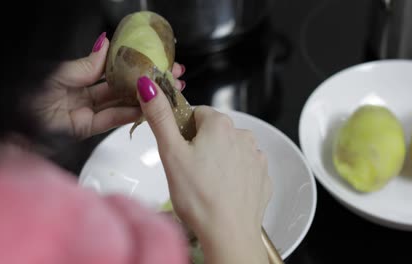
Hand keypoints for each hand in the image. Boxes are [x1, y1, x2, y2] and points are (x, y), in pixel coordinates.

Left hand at [33, 32, 185, 139]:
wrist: (16, 125)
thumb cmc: (29, 95)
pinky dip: (130, 114)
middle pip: (121, 87)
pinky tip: (147, 108)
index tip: (150, 59)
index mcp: (76, 77)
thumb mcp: (59, 73)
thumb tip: (106, 44)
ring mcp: (88, 112)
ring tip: (165, 92)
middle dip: (145, 82)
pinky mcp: (87, 129)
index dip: (131, 65)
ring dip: (144, 99)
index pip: (111, 69)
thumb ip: (87, 64)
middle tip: (167, 76)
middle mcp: (84, 94)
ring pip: (121, 104)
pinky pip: (112, 120)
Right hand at [135, 76, 271, 263]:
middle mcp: (243, 135)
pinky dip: (233, 175)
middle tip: (189, 171)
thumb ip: (160, 117)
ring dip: (218, 159)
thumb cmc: (199, 197)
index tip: (179, 150)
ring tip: (206, 183)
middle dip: (200, 145)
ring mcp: (256, 156)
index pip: (196, 113)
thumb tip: (149, 87)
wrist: (228, 233)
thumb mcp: (171, 153)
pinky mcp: (262, 176)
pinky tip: (222, 190)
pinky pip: (243, 167)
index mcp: (220, 124)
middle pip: (214, 131)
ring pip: (229, 149)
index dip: (183, 131)